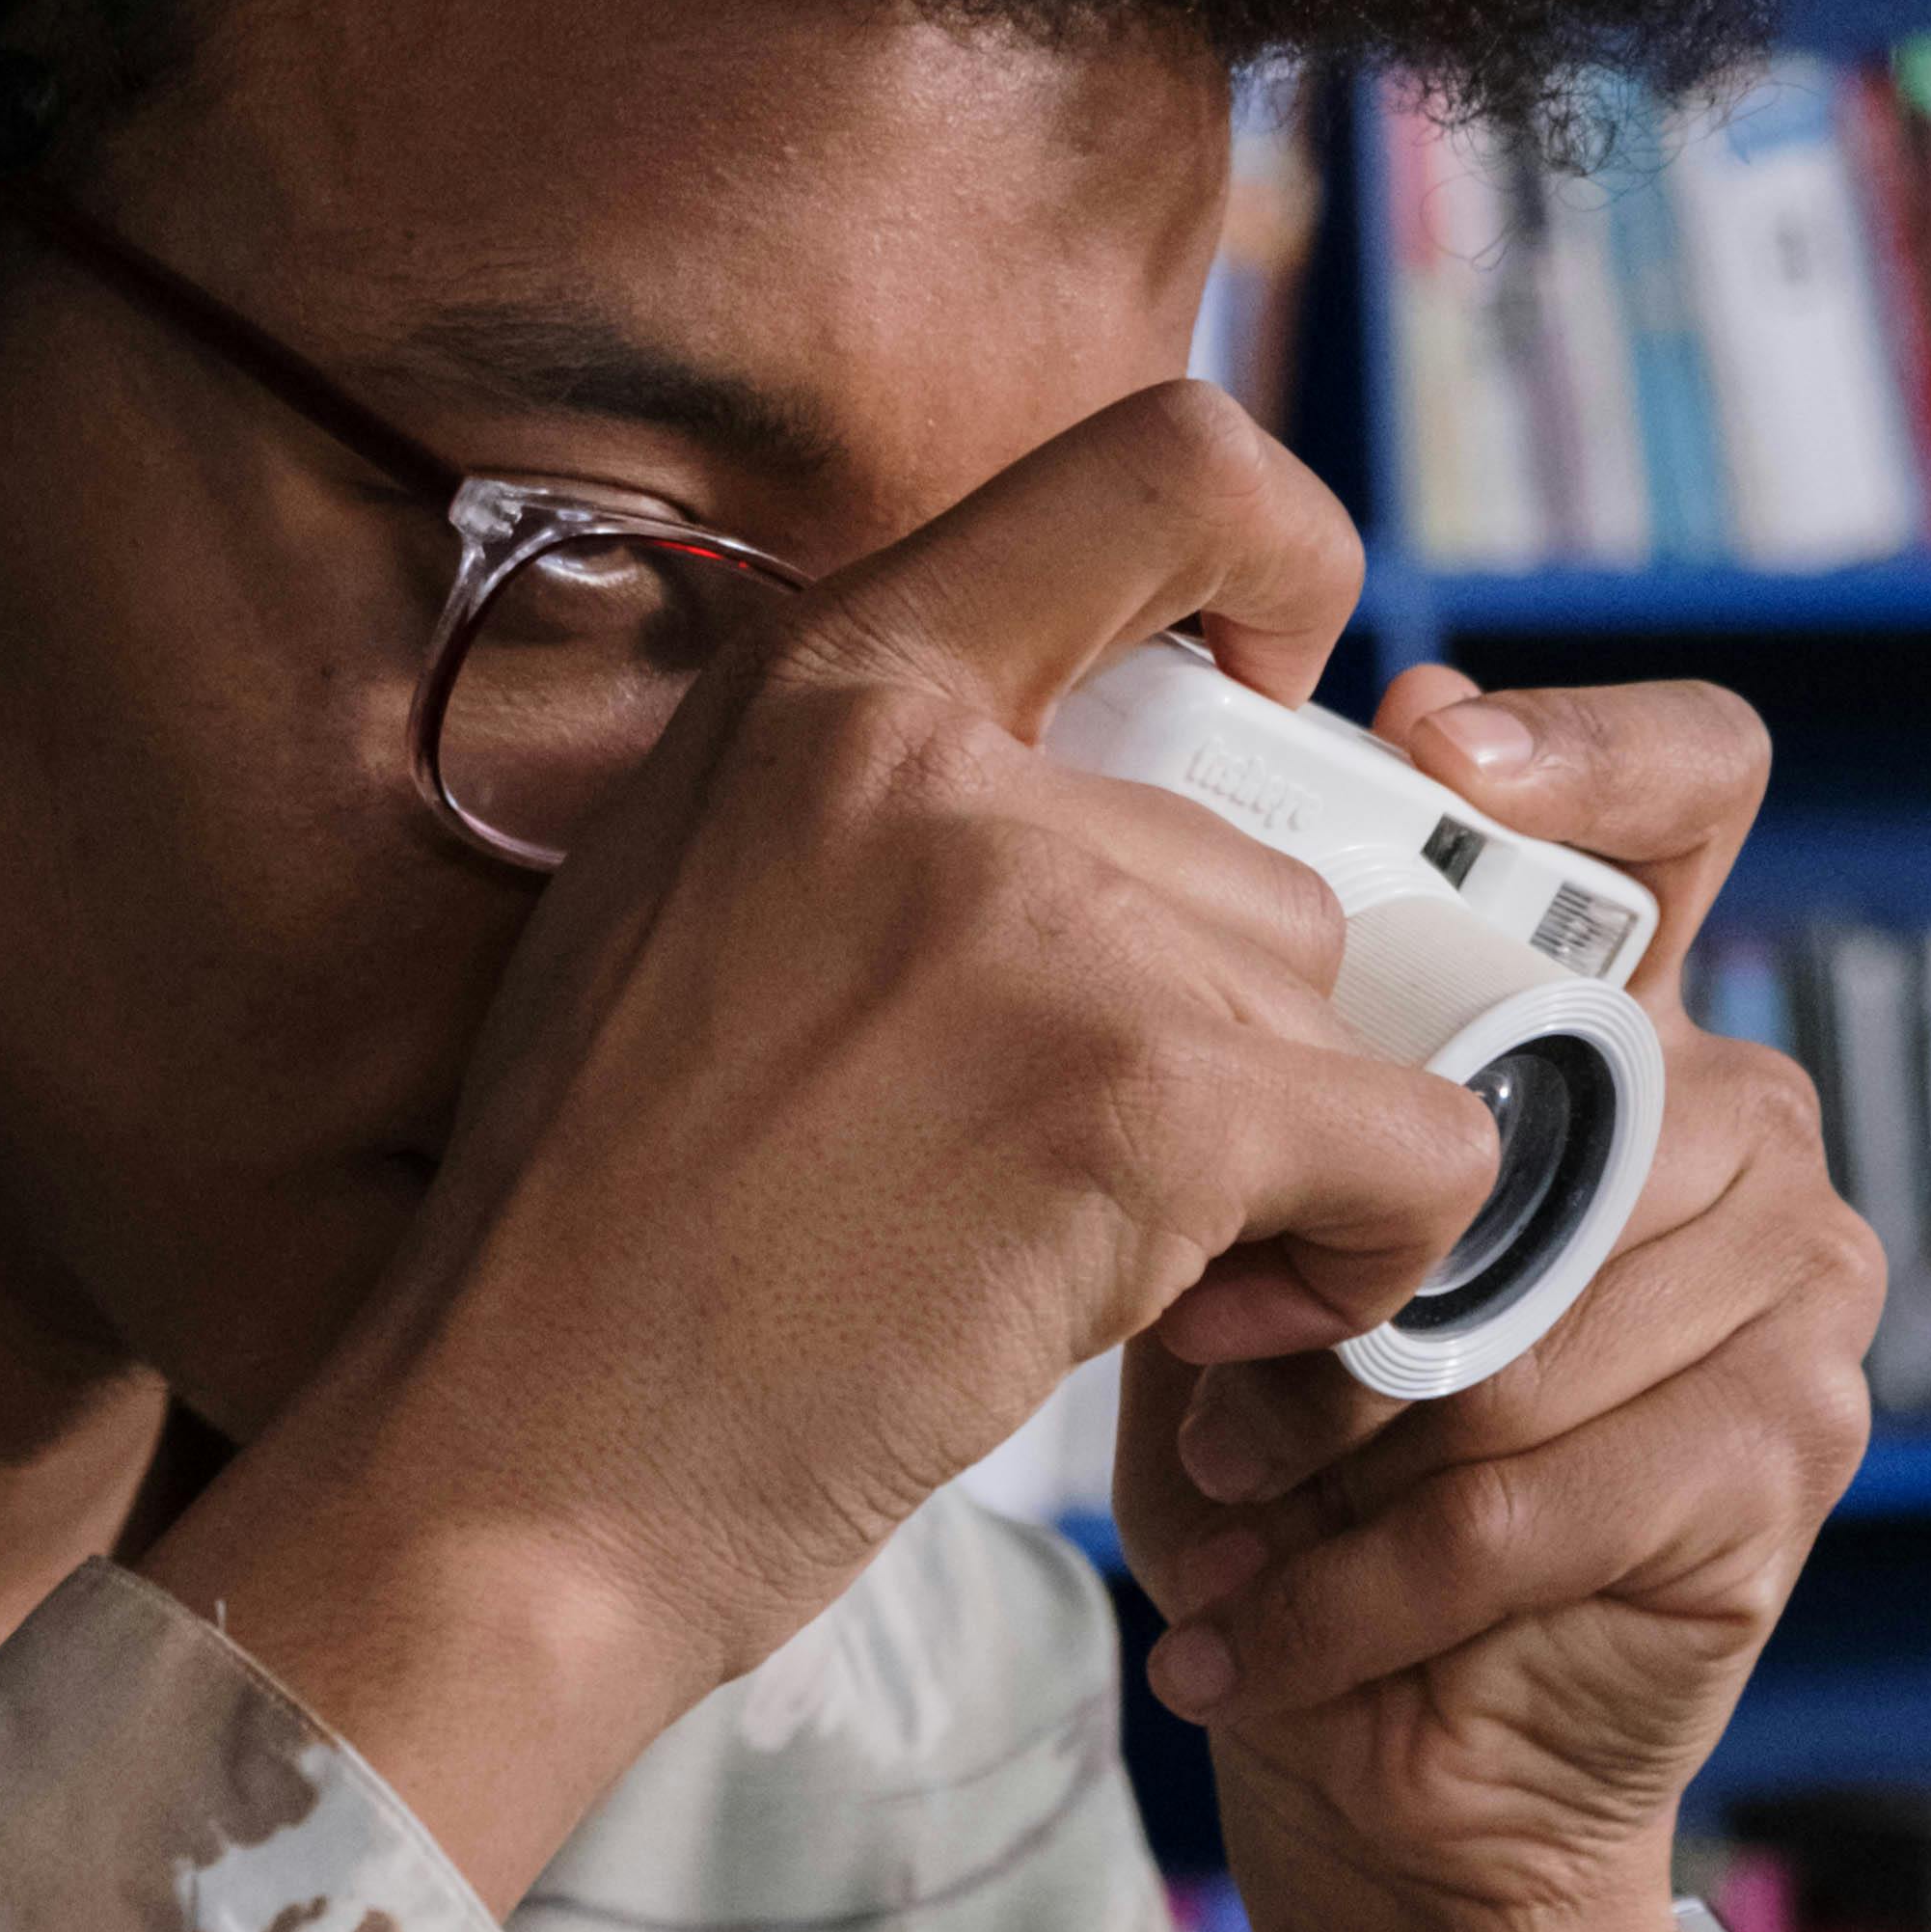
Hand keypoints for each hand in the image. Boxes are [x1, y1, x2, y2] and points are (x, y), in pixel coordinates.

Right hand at [149, 395, 1519, 1903]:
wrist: (516, 1470)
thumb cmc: (601, 1240)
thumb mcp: (683, 904)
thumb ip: (878, 801)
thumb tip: (1109, 777)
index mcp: (821, 682)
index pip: (1164, 461)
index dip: (1289, 563)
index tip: (1281, 703)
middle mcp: (930, 762)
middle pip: (1261, 847)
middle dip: (1231, 1037)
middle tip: (1101, 1183)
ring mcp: (1039, 923)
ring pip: (1327, 1006)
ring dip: (1279, 1160)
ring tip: (1109, 1267)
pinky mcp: (1135, 1105)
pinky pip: (1413, 1142)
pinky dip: (1379, 1253)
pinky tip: (1232, 1325)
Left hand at [1116, 664, 1880, 1931]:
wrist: (1373, 1754)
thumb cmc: (1281, 1478)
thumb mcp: (1224, 1250)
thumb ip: (1249, 1102)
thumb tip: (1172, 974)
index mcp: (1610, 1021)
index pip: (1682, 790)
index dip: (1584, 745)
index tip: (1435, 741)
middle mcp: (1733, 1113)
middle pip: (1557, 1094)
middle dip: (1353, 1262)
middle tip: (1218, 1392)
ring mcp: (1794, 1273)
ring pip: (1530, 1311)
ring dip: (1340, 1447)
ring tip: (1230, 1522)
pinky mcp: (1791, 1442)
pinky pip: (1543, 1488)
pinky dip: (1364, 1591)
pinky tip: (1250, 1647)